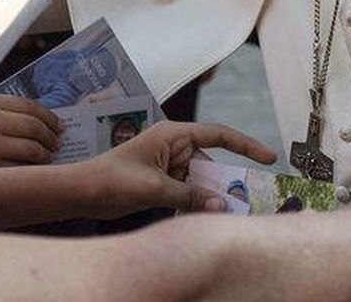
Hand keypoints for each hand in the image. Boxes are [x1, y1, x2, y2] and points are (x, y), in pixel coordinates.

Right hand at [0, 94, 63, 166]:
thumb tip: (22, 110)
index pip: (31, 107)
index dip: (49, 116)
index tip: (57, 124)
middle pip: (35, 127)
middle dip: (52, 136)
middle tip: (58, 141)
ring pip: (33, 148)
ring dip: (47, 153)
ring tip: (50, 154)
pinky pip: (21, 167)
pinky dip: (34, 168)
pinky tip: (36, 169)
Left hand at [79, 121, 276, 219]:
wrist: (82, 192)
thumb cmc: (112, 179)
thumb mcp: (155, 188)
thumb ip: (189, 196)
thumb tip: (220, 205)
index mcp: (173, 135)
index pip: (218, 134)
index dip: (245, 145)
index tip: (268, 157)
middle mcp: (173, 147)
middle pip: (210, 163)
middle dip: (224, 183)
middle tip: (242, 201)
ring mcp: (167, 165)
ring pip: (200, 181)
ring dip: (207, 196)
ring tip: (220, 213)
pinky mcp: (161, 181)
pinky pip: (187, 191)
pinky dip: (194, 203)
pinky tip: (199, 215)